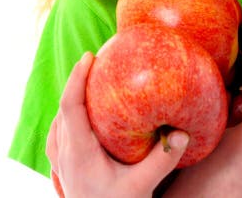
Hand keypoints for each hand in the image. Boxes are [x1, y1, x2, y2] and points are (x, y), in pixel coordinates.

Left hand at [46, 52, 189, 197]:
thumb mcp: (140, 187)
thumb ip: (162, 161)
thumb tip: (183, 133)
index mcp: (78, 151)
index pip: (71, 105)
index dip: (77, 78)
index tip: (90, 57)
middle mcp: (64, 153)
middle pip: (63, 108)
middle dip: (77, 82)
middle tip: (97, 63)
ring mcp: (59, 162)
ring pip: (58, 122)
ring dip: (72, 100)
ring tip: (90, 86)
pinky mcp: (62, 170)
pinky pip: (58, 135)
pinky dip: (68, 119)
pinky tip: (82, 119)